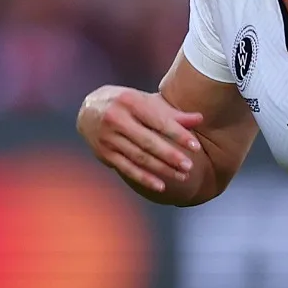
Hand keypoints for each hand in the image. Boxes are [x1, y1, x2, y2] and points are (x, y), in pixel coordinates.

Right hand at [78, 84, 204, 195]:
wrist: (88, 109)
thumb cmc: (125, 104)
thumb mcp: (145, 101)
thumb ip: (171, 113)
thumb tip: (199, 119)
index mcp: (129, 101)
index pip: (158, 121)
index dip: (178, 135)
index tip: (195, 147)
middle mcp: (115, 119)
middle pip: (148, 142)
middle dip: (170, 155)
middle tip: (189, 166)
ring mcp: (108, 138)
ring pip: (139, 157)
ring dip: (161, 169)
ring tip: (182, 176)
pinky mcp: (104, 153)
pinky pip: (127, 168)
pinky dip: (144, 178)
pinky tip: (160, 186)